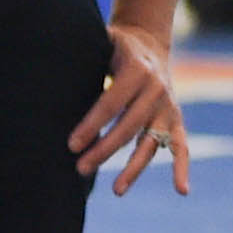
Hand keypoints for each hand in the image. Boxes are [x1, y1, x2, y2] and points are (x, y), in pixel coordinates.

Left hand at [75, 21, 190, 194]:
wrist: (147, 41)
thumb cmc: (113, 47)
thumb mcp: (99, 43)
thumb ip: (84, 56)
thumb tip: (50, 74)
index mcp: (137, 69)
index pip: (111, 103)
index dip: (91, 125)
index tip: (71, 145)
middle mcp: (156, 88)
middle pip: (129, 126)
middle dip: (104, 149)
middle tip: (80, 168)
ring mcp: (168, 106)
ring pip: (151, 141)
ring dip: (134, 167)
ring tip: (116, 190)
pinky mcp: (175, 119)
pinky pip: (181, 146)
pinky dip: (182, 167)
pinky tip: (181, 190)